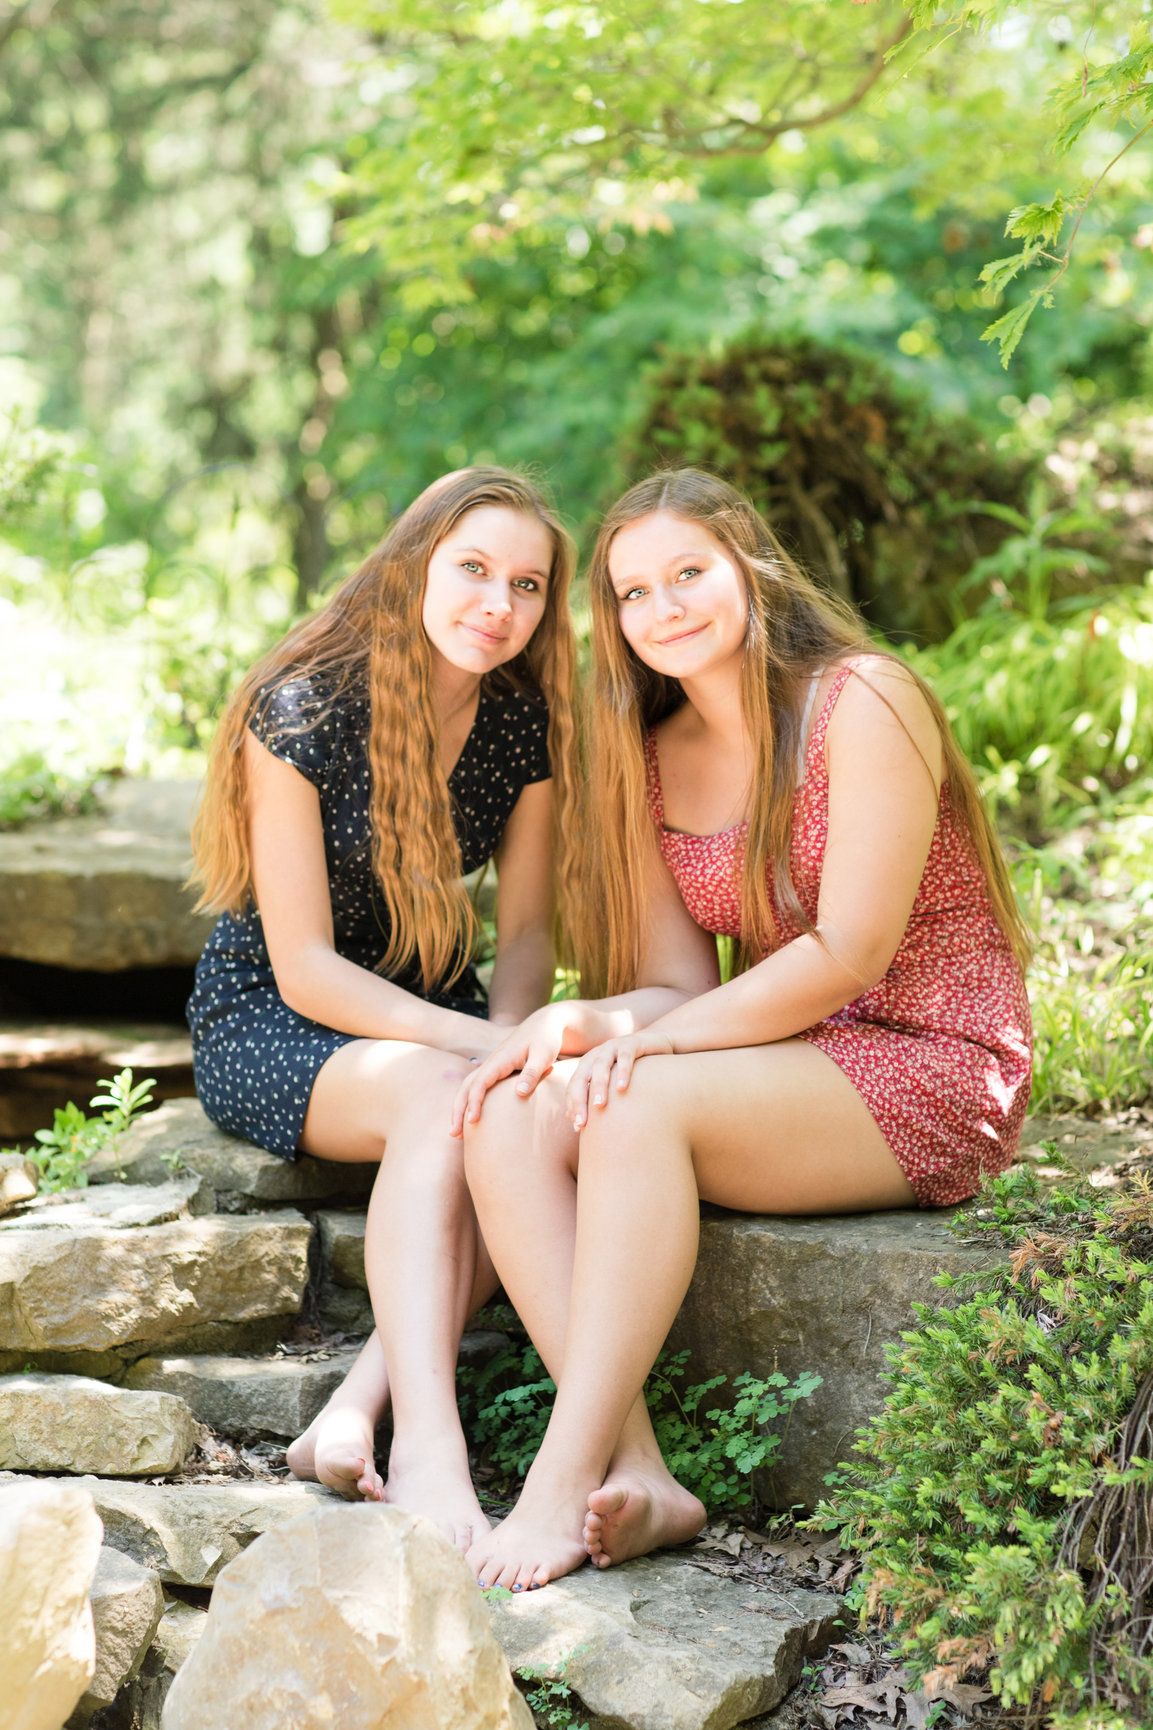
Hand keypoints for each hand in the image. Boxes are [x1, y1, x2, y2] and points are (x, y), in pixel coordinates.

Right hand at [449, 1001, 608, 1136]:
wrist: (545, 1023)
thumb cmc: (546, 1038)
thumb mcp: (543, 1054)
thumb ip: (531, 1073)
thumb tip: (519, 1093)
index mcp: (500, 1060)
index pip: (479, 1083)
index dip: (474, 1102)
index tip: (472, 1121)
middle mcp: (491, 1063)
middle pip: (466, 1087)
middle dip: (457, 1110)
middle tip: (454, 1135)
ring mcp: (492, 1067)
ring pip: (468, 1087)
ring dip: (460, 1108)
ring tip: (457, 1133)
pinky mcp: (497, 1070)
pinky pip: (477, 1087)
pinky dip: (470, 1102)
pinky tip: (472, 1118)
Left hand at [564, 1029, 675, 1129]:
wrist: (655, 1043)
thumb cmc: (632, 1069)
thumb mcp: (611, 1083)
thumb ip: (595, 1097)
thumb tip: (574, 1121)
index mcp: (588, 1065)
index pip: (574, 1087)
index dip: (573, 1107)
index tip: (578, 1128)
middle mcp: (596, 1055)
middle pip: (580, 1077)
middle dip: (578, 1100)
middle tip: (582, 1122)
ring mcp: (613, 1047)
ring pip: (600, 1066)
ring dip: (598, 1086)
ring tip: (599, 1105)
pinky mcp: (631, 1043)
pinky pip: (625, 1058)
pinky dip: (623, 1072)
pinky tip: (622, 1088)